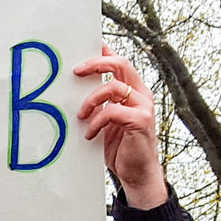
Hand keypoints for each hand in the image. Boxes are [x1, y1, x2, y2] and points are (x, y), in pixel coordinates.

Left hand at [71, 45, 167, 209]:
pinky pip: (113, 111)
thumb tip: (76, 91)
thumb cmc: (120, 149)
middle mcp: (141, 95)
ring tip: (81, 116)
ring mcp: (144, 106)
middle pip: (121, 64)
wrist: (137, 174)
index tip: (88, 46)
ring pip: (114, 86)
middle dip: (96, 64)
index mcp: (134, 92)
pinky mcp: (141, 121)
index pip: (120, 63)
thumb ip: (99, 105)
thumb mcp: (105, 122)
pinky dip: (97, 121)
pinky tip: (90, 134)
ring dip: (91, 100)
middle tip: (76, 71)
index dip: (105, 52)